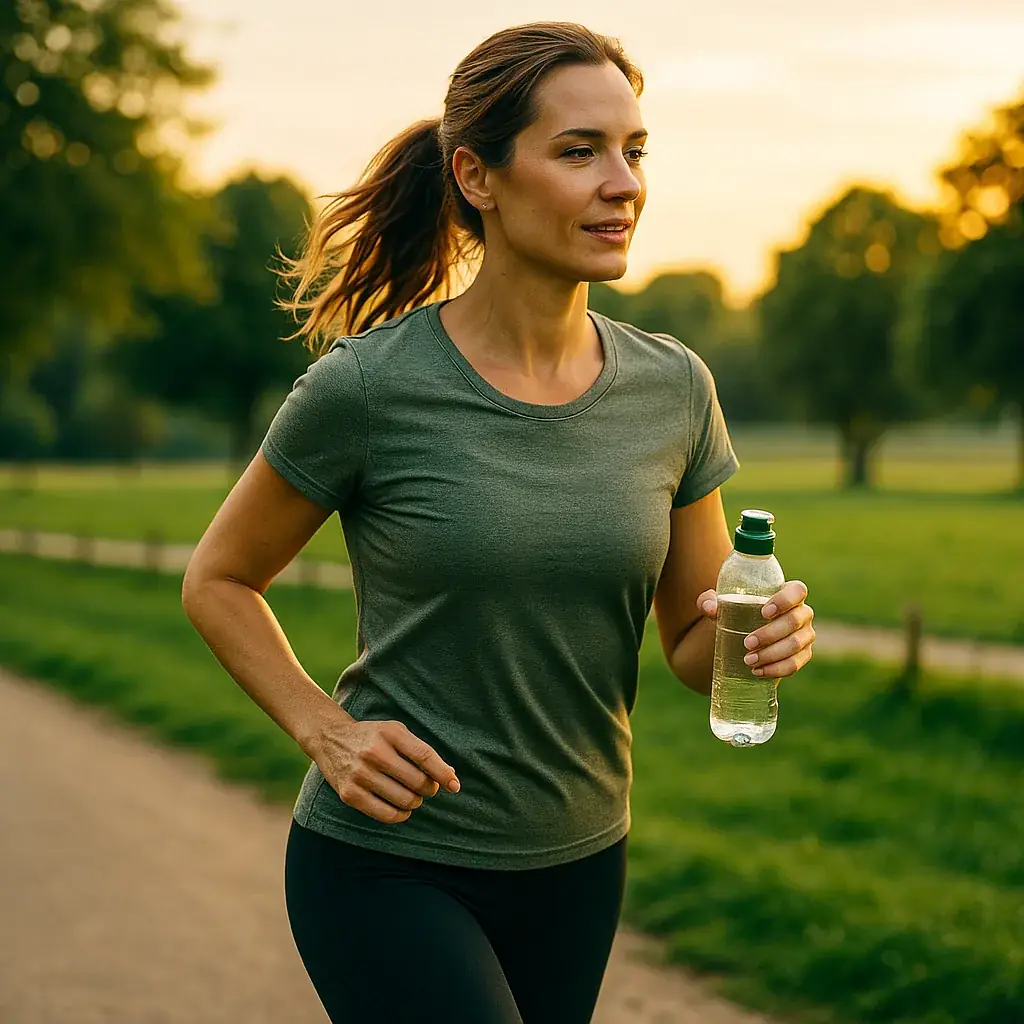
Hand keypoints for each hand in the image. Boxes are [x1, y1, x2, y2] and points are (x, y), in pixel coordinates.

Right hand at [314, 716, 460, 823]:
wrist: (330, 738)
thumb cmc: (373, 736)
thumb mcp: (395, 732)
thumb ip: (421, 750)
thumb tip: (450, 777)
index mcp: (390, 733)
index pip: (424, 756)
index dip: (443, 773)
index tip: (454, 786)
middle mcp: (374, 753)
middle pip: (417, 782)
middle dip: (429, 789)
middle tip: (426, 788)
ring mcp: (360, 774)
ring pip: (405, 800)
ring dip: (415, 802)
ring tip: (412, 796)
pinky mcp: (349, 794)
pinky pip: (385, 815)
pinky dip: (400, 815)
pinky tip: (402, 809)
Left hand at [696, 580, 814, 680]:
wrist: (743, 635)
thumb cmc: (736, 612)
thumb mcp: (721, 605)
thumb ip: (710, 601)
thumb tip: (709, 607)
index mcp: (788, 593)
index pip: (797, 591)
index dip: (785, 600)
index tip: (763, 612)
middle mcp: (802, 612)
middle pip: (795, 621)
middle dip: (771, 634)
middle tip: (747, 643)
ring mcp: (805, 635)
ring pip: (796, 644)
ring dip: (772, 654)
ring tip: (748, 660)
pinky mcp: (803, 655)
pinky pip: (796, 664)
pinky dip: (776, 669)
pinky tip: (758, 671)